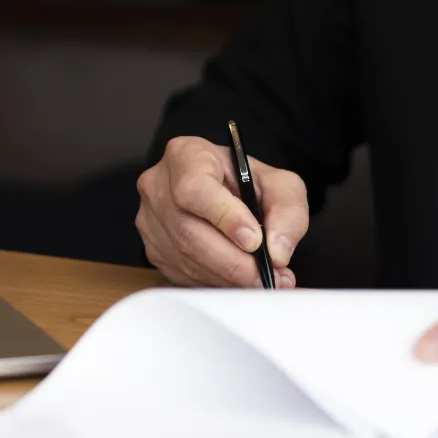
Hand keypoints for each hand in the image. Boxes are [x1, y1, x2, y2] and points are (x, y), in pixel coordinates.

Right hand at [135, 136, 308, 287]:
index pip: (194, 188)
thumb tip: (277, 251)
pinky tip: (237, 278)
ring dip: (227, 276)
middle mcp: (159, 185)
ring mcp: (150, 219)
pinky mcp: (152, 248)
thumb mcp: (279, 183)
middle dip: (233, 261)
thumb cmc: (245, 181)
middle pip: (189, 231)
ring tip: (261, 278)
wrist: (224, 191)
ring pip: (185, 258)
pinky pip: (181, 274)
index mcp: (186, 155)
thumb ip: (287, 211)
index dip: (224, 218)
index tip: (254, 240)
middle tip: (266, 274)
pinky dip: (215, 282)